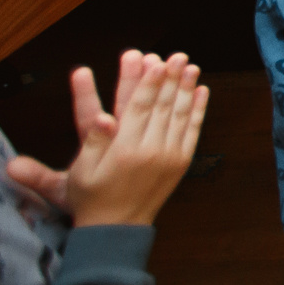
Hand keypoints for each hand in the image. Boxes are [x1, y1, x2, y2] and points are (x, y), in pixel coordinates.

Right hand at [12, 52, 208, 228]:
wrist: (117, 229)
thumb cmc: (92, 198)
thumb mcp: (81, 172)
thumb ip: (93, 142)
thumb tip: (103, 118)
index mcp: (125, 150)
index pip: (139, 107)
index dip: (148, 82)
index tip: (155, 61)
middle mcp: (152, 151)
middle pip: (163, 106)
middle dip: (170, 78)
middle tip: (177, 56)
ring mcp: (170, 157)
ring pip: (180, 115)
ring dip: (187, 88)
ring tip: (192, 66)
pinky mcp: (181, 163)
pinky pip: (193, 132)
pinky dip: (198, 110)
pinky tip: (201, 92)